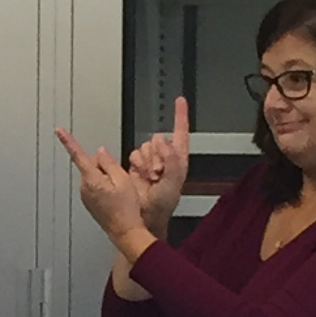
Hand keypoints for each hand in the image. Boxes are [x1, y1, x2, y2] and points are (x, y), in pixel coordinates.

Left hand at [54, 126, 148, 246]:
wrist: (125, 231)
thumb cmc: (126, 208)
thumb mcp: (123, 179)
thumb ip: (109, 162)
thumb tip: (100, 152)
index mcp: (91, 178)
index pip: (77, 154)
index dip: (68, 140)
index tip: (59, 130)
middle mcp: (84, 187)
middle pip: (91, 166)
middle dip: (104, 167)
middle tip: (119, 180)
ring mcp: (85, 197)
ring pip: (94, 177)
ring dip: (106, 179)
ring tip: (118, 192)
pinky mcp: (89, 203)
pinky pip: (96, 188)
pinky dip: (105, 188)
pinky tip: (115, 198)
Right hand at [127, 95, 191, 231]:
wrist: (147, 216)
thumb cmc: (164, 204)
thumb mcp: (173, 181)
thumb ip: (171, 159)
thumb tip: (162, 142)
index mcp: (179, 159)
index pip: (180, 131)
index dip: (180, 115)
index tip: (180, 100)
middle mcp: (165, 158)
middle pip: (157, 139)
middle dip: (156, 154)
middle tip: (157, 172)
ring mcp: (151, 162)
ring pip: (144, 146)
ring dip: (146, 161)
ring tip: (150, 177)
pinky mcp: (137, 166)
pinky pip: (134, 154)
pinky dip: (137, 163)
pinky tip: (141, 176)